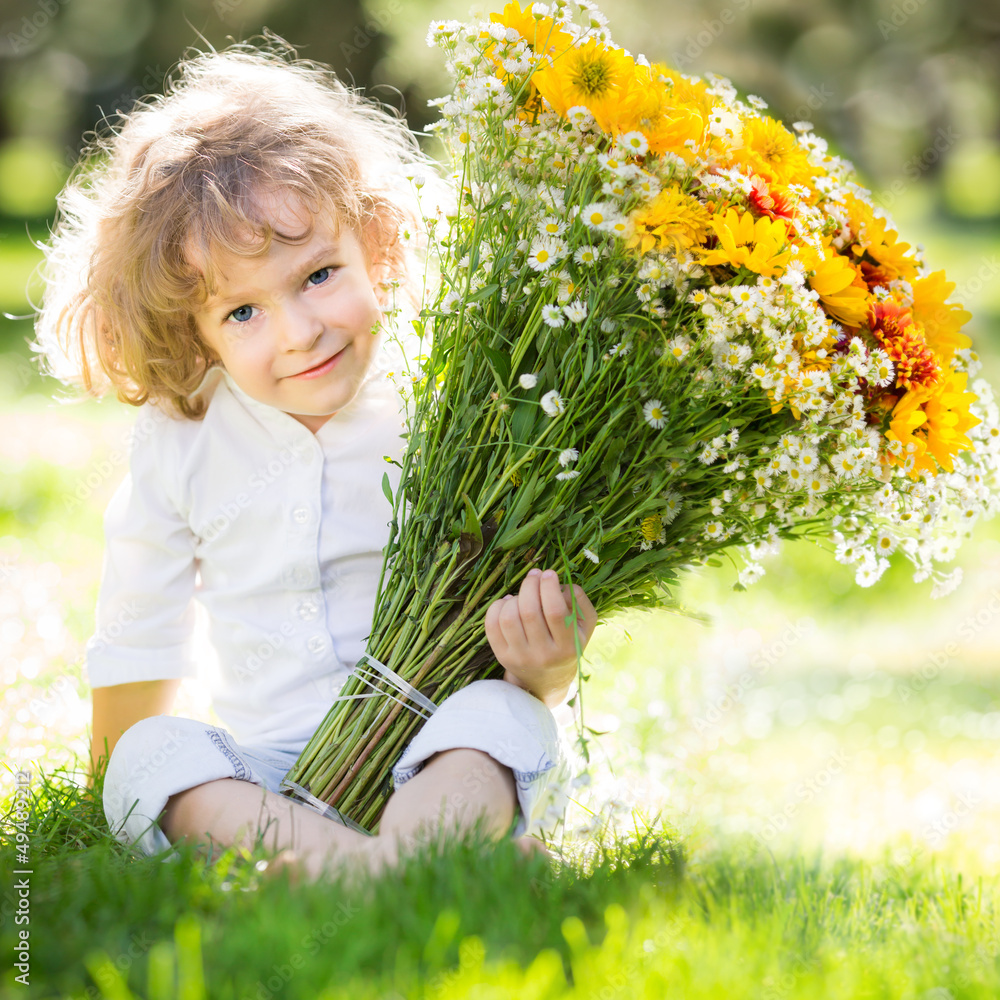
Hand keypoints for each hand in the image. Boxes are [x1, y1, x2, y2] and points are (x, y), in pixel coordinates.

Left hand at [485, 568, 597, 707]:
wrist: (548, 679)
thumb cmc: (568, 644)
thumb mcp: (585, 626)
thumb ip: (580, 601)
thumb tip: (559, 584)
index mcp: (567, 646)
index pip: (554, 612)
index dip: (549, 587)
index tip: (549, 573)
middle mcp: (542, 655)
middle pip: (529, 612)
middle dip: (530, 586)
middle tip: (534, 575)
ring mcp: (519, 657)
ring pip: (509, 618)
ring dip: (514, 597)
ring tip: (523, 593)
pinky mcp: (502, 656)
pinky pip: (492, 626)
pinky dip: (497, 607)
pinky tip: (508, 602)